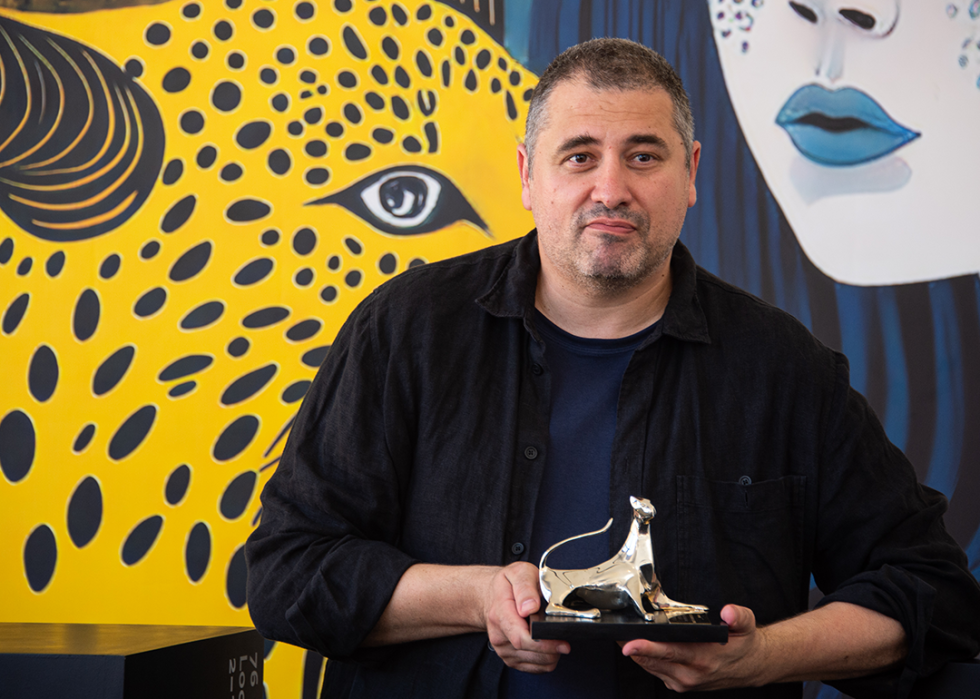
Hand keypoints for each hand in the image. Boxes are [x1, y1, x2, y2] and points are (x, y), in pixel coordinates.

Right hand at [483, 562, 569, 672]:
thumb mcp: (518, 573)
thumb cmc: (509, 584)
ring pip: (536, 663)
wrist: (492, 596)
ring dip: (551, 654)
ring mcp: (503, 649)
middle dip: (552, 648)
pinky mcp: (510, 658)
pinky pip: (534, 668)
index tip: (561, 640)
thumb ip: (525, 588)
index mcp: (500, 614)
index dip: (544, 643)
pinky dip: (546, 659)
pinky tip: (547, 645)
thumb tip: (529, 607)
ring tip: (553, 636)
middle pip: (531, 652)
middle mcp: (499, 635)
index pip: (521, 638)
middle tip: (563, 636)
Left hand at [620, 604, 768, 691]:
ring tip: (623, 637)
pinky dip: (646, 660)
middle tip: (616, 632)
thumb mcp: (746, 626)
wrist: (752, 667)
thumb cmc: (744, 644)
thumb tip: (729, 612)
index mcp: (704, 658)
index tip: (630, 644)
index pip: (670, 652)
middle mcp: (692, 673)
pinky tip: (641, 648)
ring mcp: (684, 682)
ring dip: (637, 654)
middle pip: (653, 661)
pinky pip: (655, 672)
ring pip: (650, 668)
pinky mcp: (679, 685)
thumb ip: (738, 616)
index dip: (647, 648)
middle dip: (633, 647)